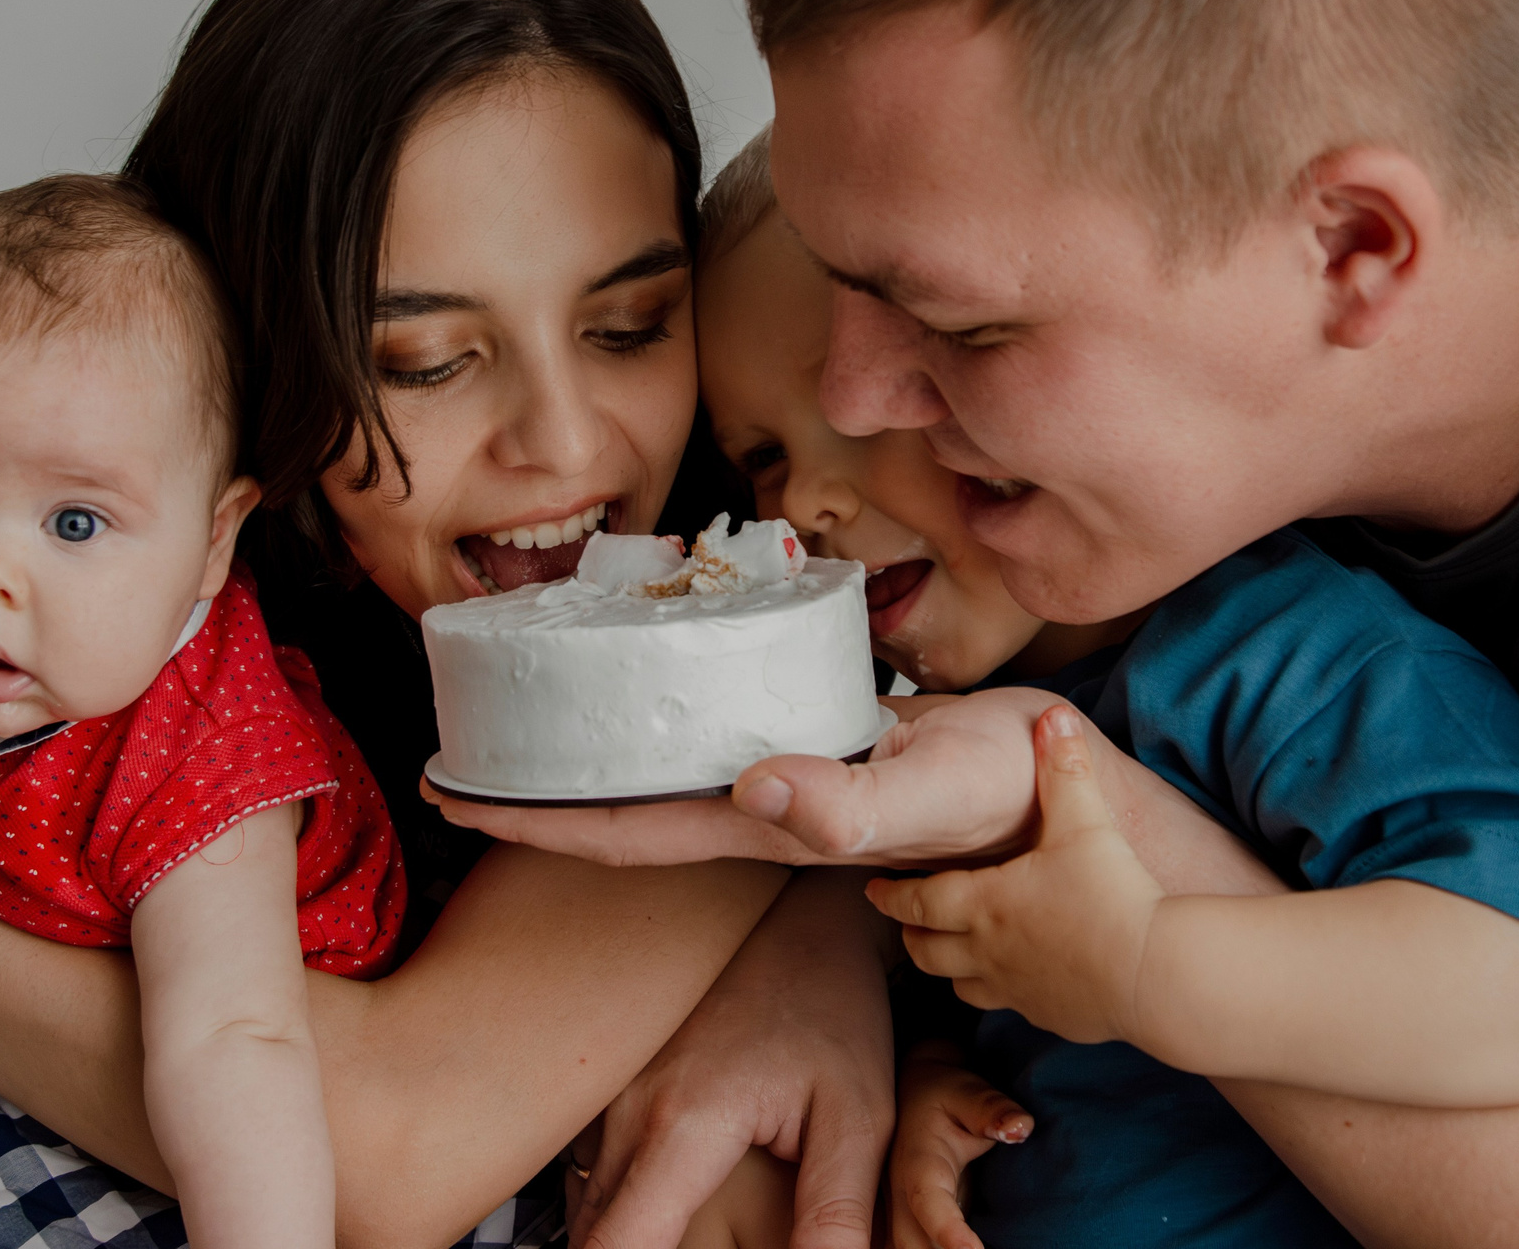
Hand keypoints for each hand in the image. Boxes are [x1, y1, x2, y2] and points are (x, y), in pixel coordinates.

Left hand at [428, 689, 1063, 869]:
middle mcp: (760, 809)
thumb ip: (850, 803)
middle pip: (619, 808)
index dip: (533, 822)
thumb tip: (756, 787)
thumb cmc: (1006, 797)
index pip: (623, 831)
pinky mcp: (813, 740)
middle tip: (452, 754)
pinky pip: (708, 734)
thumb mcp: (931, 793)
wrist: (1066, 785)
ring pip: (658, 773)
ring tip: (521, 716)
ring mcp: (785, 779)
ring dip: (586, 754)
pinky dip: (656, 716)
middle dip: (532, 793)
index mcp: (767, 827)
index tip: (452, 796)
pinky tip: (641, 686)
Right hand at [571, 869, 894, 1248]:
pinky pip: (596, 1182)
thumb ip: (836, 1213)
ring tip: (691, 1233)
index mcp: (682, 1125)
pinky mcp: (615, 1098)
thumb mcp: (859, 1118)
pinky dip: (625, 1213)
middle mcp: (628, 1113)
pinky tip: (672, 1217)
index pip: (618, 1248)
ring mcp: (613, 1102)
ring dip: (628, 1240)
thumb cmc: (833, 1012)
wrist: (801, 925)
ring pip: (591, 1214)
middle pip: (593, 1242)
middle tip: (714, 1246)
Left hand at [867, 706, 1163, 1045]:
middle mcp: (988, 950)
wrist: (1154, 975)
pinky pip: (1006, 1005)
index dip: (891, 893)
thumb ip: (1064, 766)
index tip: (875, 886)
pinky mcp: (1048, 1015)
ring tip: (949, 947)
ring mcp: (1015, 989)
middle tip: (906, 916)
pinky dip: (996, 988)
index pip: (916, 900)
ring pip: (959, 982)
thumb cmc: (1113, 897)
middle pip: (926, 948)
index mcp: (984, 903)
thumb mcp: (1084, 821)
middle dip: (911, 930)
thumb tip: (1055, 716)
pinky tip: (1013, 975)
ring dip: (947, 963)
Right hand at [888, 1044, 1029, 1248]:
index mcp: (917, 1162)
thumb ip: (992, 1110)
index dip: (947, 1230)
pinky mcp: (913, 1225)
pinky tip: (968, 1248)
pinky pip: (917, 1247)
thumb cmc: (946, 1096)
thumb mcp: (969, 1093)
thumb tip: (1020, 1128)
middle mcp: (902, 1195)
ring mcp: (903, 1214)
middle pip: (910, 1243)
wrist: (914, 1098)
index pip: (927, 1201)